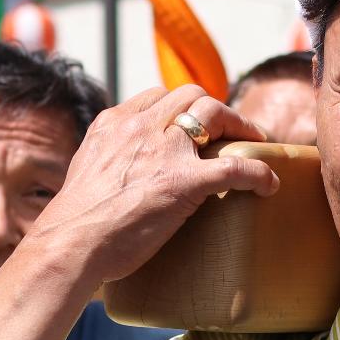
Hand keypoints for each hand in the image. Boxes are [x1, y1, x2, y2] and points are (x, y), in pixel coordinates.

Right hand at [19, 85, 278, 287]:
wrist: (71, 245)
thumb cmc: (74, 224)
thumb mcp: (84, 173)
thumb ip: (106, 162)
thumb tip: (118, 178)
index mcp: (114, 124)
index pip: (156, 97)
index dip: (180, 107)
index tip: (190, 123)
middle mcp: (140, 127)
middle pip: (190, 95)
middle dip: (215, 108)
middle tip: (230, 130)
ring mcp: (165, 151)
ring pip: (214, 113)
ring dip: (240, 124)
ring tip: (255, 141)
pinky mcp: (185, 181)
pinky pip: (235, 167)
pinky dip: (258, 172)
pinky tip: (269, 183)